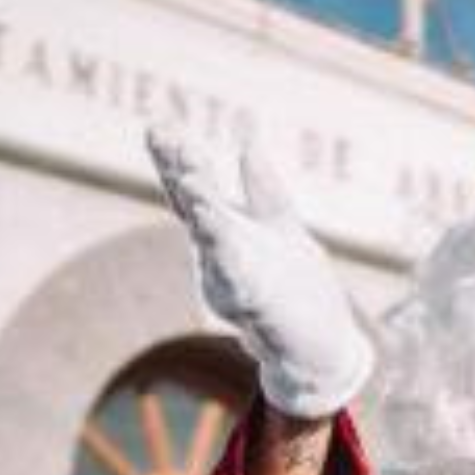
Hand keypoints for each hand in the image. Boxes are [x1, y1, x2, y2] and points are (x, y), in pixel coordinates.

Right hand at [146, 127, 371, 418]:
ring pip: (212, 242)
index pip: (195, 192)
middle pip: (195, 209)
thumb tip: (246, 143)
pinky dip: (228, 257)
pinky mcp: (258, 308)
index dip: (176, 162)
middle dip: (181, 176)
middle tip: (162, 139)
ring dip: (203, 211)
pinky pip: (238, 279)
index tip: (158, 127)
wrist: (316, 347)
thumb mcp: (281, 227)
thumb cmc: (295, 290)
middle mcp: (220, 256)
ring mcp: (234, 282)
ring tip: (192, 182)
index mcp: (227, 234)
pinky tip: (223, 235)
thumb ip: (262, 189)